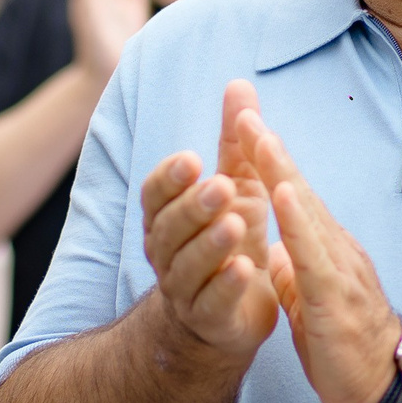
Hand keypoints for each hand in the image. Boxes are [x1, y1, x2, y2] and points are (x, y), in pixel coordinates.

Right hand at [139, 122, 277, 363]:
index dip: (170, 178)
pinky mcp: (208, 319)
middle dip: (193, 206)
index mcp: (167, 218)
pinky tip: (245, 268)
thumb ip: (235, 140)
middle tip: (220, 187)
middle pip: (170, 228)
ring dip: (209, 244)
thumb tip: (240, 83)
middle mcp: (166, 253)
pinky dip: (226, 285)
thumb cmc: (230, 239)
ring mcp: (183, 289)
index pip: (156, 194)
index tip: (193, 159)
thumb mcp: (237, 186)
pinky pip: (212, 302)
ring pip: (187, 266)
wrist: (229, 315)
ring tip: (234, 224)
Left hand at [243, 108, 401, 402]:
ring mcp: (339, 270)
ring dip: (282, 171)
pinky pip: (313, 253)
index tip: (246, 131)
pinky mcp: (336, 296)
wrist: (387, 388)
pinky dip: (297, 221)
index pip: (294, 199)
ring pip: (307, 212)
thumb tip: (274, 255)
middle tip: (245, 113)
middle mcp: (336, 250)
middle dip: (271, 153)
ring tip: (259, 136)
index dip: (270, 165)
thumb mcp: (311, 305)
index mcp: (326, 252)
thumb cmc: (348, 348)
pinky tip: (282, 195)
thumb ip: (295, 276)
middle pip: (299, 192)